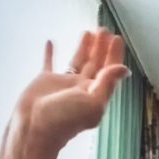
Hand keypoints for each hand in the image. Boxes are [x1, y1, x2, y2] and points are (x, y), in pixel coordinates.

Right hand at [14, 29, 129, 150]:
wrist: (34, 128)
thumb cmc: (63, 121)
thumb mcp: (92, 102)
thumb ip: (108, 83)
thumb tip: (124, 70)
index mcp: (95, 94)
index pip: (109, 71)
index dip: (114, 55)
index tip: (116, 38)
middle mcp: (81, 88)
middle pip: (95, 64)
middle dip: (100, 47)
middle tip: (103, 30)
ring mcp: (63, 84)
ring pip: (76, 61)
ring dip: (83, 47)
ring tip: (88, 32)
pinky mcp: (45, 81)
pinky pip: (49, 63)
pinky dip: (50, 53)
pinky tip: (51, 42)